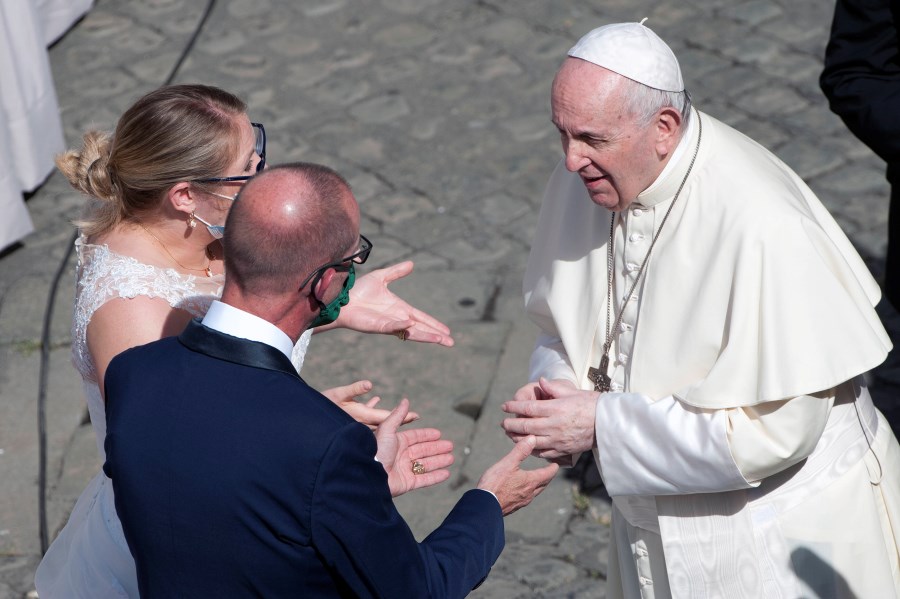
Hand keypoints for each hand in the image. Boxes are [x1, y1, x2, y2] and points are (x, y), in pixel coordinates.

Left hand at [319, 261, 454, 345]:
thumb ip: (396, 272)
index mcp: (399, 309)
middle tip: (450, 343)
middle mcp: (396, 318)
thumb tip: (411, 264)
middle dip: (435, 335)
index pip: (421, 318)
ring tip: (439, 340)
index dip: (434, 324)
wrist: (341, 297)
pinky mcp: (376, 326)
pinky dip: (401, 326)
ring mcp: (387, 324)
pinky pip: (391, 327)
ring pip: (410, 332)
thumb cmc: (358, 290)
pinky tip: (411, 324)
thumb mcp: (381, 277)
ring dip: (424, 336)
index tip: (447, 332)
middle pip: (420, 328)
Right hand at [322, 380, 418, 429]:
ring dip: (386, 414)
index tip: (417, 416)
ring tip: (398, 411)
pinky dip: (371, 407)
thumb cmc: (322, 405)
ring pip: (375, 419)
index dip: (402, 416)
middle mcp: (360, 422)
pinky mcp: (347, 421)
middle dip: (399, 418)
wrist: (308, 423)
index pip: (387, 417)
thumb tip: (369, 383)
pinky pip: (363, 415)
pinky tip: (375, 399)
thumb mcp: (338, 394)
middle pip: (384, 420)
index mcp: (362, 416)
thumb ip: (354, 389)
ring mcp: (354, 423)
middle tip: (414, 417)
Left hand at [375, 399, 454, 496]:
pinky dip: (436, 476)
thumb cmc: (376, 450)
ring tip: (451, 458)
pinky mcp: (407, 483)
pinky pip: (425, 479)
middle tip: (450, 446)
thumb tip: (406, 400)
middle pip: (423, 451)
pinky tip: (446, 473)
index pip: (415, 437)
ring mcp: (404, 470)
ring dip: (439, 461)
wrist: (368, 474)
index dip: (427, 435)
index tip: (439, 434)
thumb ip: (398, 416)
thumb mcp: (387, 430)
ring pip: (426, 464)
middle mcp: (401, 456)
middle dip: (437, 448)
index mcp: (396, 443)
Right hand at [476, 436, 558, 515]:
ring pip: (535, 492)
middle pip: (543, 485)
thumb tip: (532, 439)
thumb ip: (520, 451)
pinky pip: (525, 498)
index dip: (552, 469)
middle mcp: (529, 493)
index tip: (556, 465)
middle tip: (549, 472)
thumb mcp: (508, 463)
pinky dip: (528, 492)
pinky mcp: (513, 507)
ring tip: (537, 481)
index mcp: (530, 482)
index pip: (547, 474)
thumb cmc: (495, 484)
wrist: (484, 506)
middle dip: (547, 478)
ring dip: (538, 485)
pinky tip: (521, 491)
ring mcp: (522, 502)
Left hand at [501, 378, 598, 458]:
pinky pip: (542, 452)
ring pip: (531, 441)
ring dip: (517, 438)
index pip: (528, 408)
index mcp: (555, 408)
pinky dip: (532, 449)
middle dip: (511, 424)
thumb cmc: (591, 404)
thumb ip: (553, 388)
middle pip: (525, 426)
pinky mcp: (562, 450)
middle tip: (503, 423)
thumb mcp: (572, 392)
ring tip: (510, 434)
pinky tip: (527, 445)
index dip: (514, 407)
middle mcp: (554, 425)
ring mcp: (557, 440)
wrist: (607, 424)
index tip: (505, 407)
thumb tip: (540, 381)